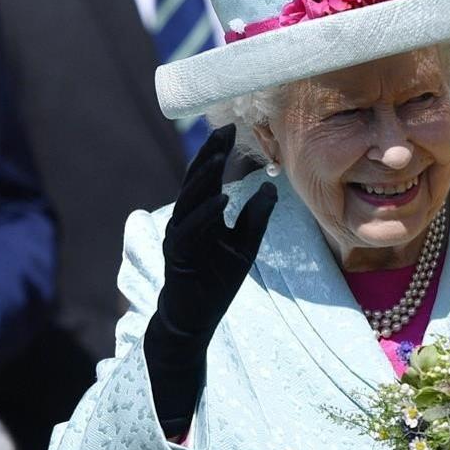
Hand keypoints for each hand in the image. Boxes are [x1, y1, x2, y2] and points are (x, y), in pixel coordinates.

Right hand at [143, 125, 276, 434]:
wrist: (192, 321)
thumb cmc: (215, 283)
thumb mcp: (244, 247)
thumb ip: (255, 218)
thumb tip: (271, 188)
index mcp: (200, 216)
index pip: (207, 177)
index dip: (217, 153)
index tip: (232, 128)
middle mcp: (186, 221)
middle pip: (195, 181)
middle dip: (209, 155)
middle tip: (225, 130)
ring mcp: (179, 237)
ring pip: (188, 200)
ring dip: (203, 177)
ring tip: (220, 155)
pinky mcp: (178, 257)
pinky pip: (190, 230)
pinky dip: (205, 213)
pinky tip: (220, 198)